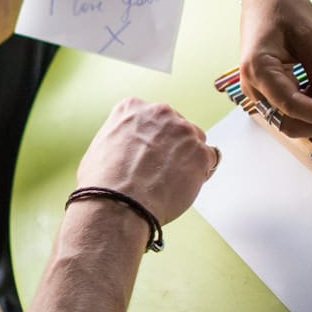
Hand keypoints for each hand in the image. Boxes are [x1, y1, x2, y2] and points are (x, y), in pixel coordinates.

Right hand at [75, 97, 216, 225]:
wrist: (117, 204)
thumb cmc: (104, 182)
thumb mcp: (102, 144)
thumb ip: (122, 137)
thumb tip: (128, 149)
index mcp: (133, 107)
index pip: (153, 117)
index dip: (152, 138)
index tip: (149, 152)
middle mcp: (160, 112)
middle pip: (176, 125)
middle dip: (172, 145)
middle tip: (160, 169)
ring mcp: (183, 131)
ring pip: (195, 141)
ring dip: (187, 158)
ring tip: (170, 180)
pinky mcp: (200, 153)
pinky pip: (210, 160)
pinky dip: (200, 173)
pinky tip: (182, 185)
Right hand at [238, 0, 311, 136]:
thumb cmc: (282, 6)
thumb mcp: (308, 36)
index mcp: (258, 69)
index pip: (292, 106)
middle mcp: (251, 85)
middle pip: (287, 122)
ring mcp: (256, 88)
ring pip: (287, 119)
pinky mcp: (264, 86)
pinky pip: (286, 108)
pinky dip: (309, 109)